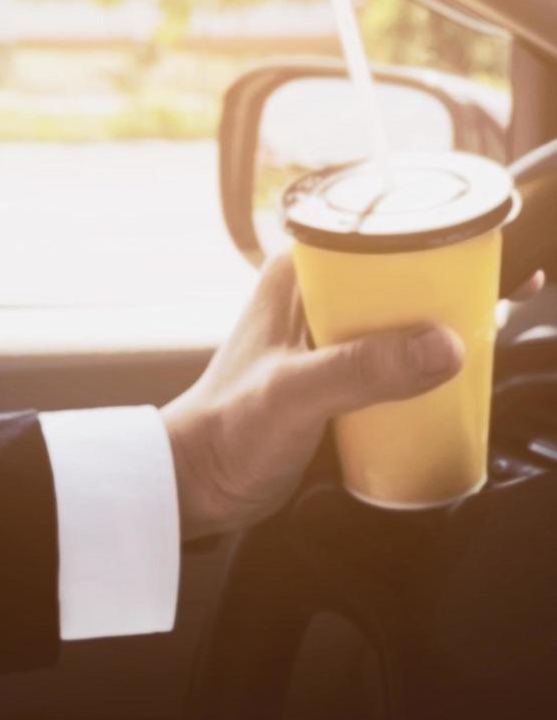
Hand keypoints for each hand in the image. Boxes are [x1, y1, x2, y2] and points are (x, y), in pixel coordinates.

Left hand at [162, 256, 543, 540]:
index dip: (442, 236)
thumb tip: (447, 346)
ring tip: (500, 335)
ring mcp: (328, 337)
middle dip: (459, 282)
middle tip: (518, 291)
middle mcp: (315, 296)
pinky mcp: (340, 376)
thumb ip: (360, 370)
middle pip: (403, 273)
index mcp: (297, 274)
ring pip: (405, 317)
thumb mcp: (294, 396)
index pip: (380, 234)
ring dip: (451, 325)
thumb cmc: (226, 434)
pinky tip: (465, 377)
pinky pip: (398, 357)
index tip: (500, 248)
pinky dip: (432, 364)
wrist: (200, 486)